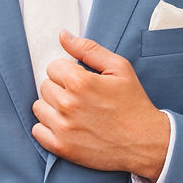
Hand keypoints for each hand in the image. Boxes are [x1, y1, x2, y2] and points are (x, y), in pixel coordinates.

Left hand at [32, 30, 169, 181]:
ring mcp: (63, 128)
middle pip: (45, 86)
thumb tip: (63, 35)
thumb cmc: (133, 104)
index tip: (82, 81)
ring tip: (74, 112)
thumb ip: (88, 49)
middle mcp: (67, 104)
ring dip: (52, 107)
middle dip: (60, 88)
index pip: (53, 67)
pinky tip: (67, 126)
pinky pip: (37, 131)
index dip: (68, 72)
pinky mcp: (62, 147)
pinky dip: (48, 128)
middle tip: (81, 97)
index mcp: (80, 82)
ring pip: (39, 107)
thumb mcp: (119, 68)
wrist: (145, 142)